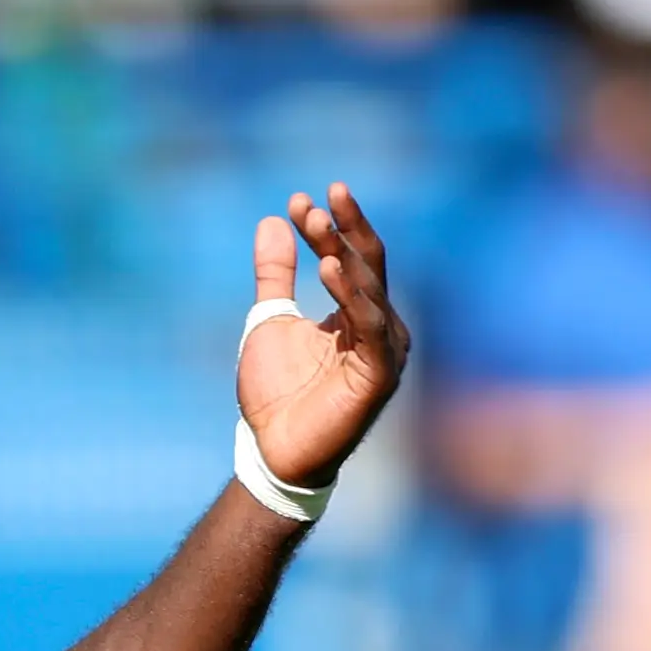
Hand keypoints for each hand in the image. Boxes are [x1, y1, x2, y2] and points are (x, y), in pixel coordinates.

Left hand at [240, 183, 410, 487]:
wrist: (274, 450)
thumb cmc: (277, 393)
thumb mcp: (268, 321)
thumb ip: (274, 274)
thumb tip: (272, 221)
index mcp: (357, 313)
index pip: (351, 257)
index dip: (326, 228)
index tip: (297, 200)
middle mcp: (379, 326)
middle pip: (366, 264)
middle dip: (340, 229)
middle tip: (315, 200)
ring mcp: (383, 349)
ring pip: (369, 288)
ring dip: (343, 253)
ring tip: (316, 222)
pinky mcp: (378, 374)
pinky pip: (369, 326)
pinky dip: (351, 295)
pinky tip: (330, 268)